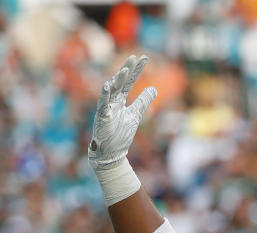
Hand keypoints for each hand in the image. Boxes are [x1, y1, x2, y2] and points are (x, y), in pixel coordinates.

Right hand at [88, 55, 156, 171]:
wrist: (110, 152)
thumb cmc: (120, 133)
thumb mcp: (136, 114)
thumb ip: (143, 101)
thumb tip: (154, 88)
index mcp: (119, 99)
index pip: (129, 81)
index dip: (136, 70)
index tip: (144, 58)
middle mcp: (112, 101)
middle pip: (121, 82)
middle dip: (128, 70)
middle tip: (135, 57)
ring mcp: (106, 108)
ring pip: (112, 90)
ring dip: (118, 80)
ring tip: (126, 69)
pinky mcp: (102, 117)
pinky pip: (103, 104)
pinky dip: (105, 94)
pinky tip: (107, 84)